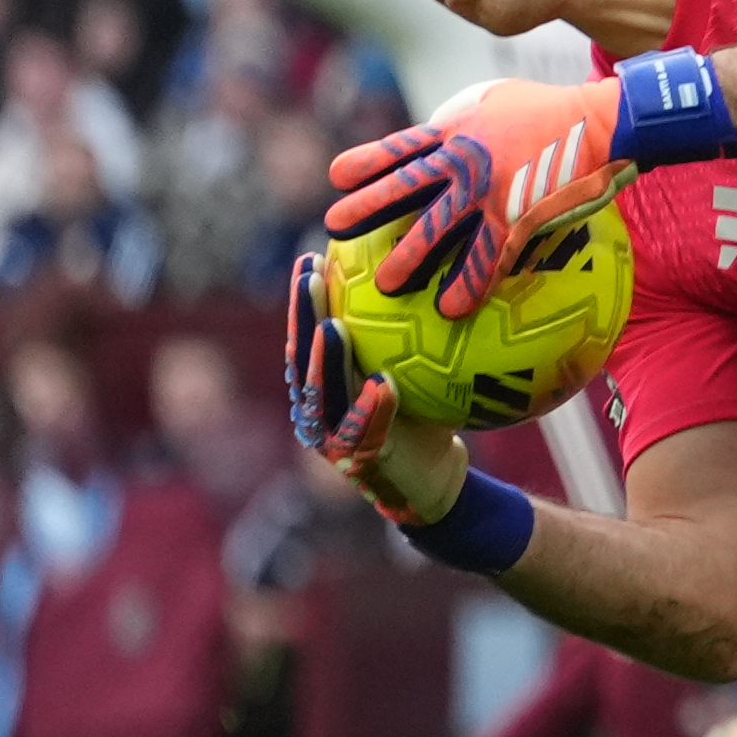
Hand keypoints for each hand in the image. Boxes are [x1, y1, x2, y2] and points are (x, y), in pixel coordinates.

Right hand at [284, 249, 461, 518]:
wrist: (435, 480)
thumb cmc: (425, 415)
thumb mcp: (414, 368)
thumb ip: (405, 333)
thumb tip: (430, 270)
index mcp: (325, 384)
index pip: (308, 335)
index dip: (303, 299)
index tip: (312, 257)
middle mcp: (319, 409)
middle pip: (303, 357)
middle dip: (302, 315)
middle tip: (310, 275)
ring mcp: (334, 437)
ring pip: (323, 394)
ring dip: (326, 359)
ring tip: (332, 326)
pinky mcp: (360, 462)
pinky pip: (364, 430)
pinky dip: (370, 406)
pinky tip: (380, 383)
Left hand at [324, 73, 628, 317]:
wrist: (600, 121)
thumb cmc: (555, 107)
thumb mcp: (499, 98)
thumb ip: (470, 117)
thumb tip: (454, 129)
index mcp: (455, 130)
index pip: (398, 147)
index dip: (365, 164)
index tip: (337, 178)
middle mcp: (460, 160)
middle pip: (402, 188)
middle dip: (366, 209)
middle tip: (336, 228)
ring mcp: (485, 190)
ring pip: (434, 229)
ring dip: (407, 258)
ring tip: (386, 284)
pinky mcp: (515, 215)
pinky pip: (485, 256)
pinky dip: (468, 283)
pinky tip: (452, 307)